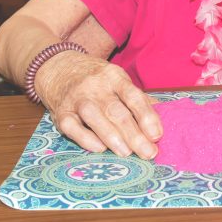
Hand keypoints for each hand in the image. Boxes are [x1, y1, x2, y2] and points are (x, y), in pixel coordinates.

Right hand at [36, 52, 162, 158]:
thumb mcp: (117, 80)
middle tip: (148, 152)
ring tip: (127, 153)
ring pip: (94, 116)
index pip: (133, 96)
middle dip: (134, 134)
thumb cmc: (95, 79)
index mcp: (114, 76)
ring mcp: (76, 99)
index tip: (157, 135)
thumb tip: (164, 116)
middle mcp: (95, 86)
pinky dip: (85, 139)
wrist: (58, 67)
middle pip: (116, 110)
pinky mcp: (61, 113)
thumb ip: (138, 99)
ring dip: (112, 136)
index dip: (147, 115)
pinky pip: (72, 127)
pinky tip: (99, 149)